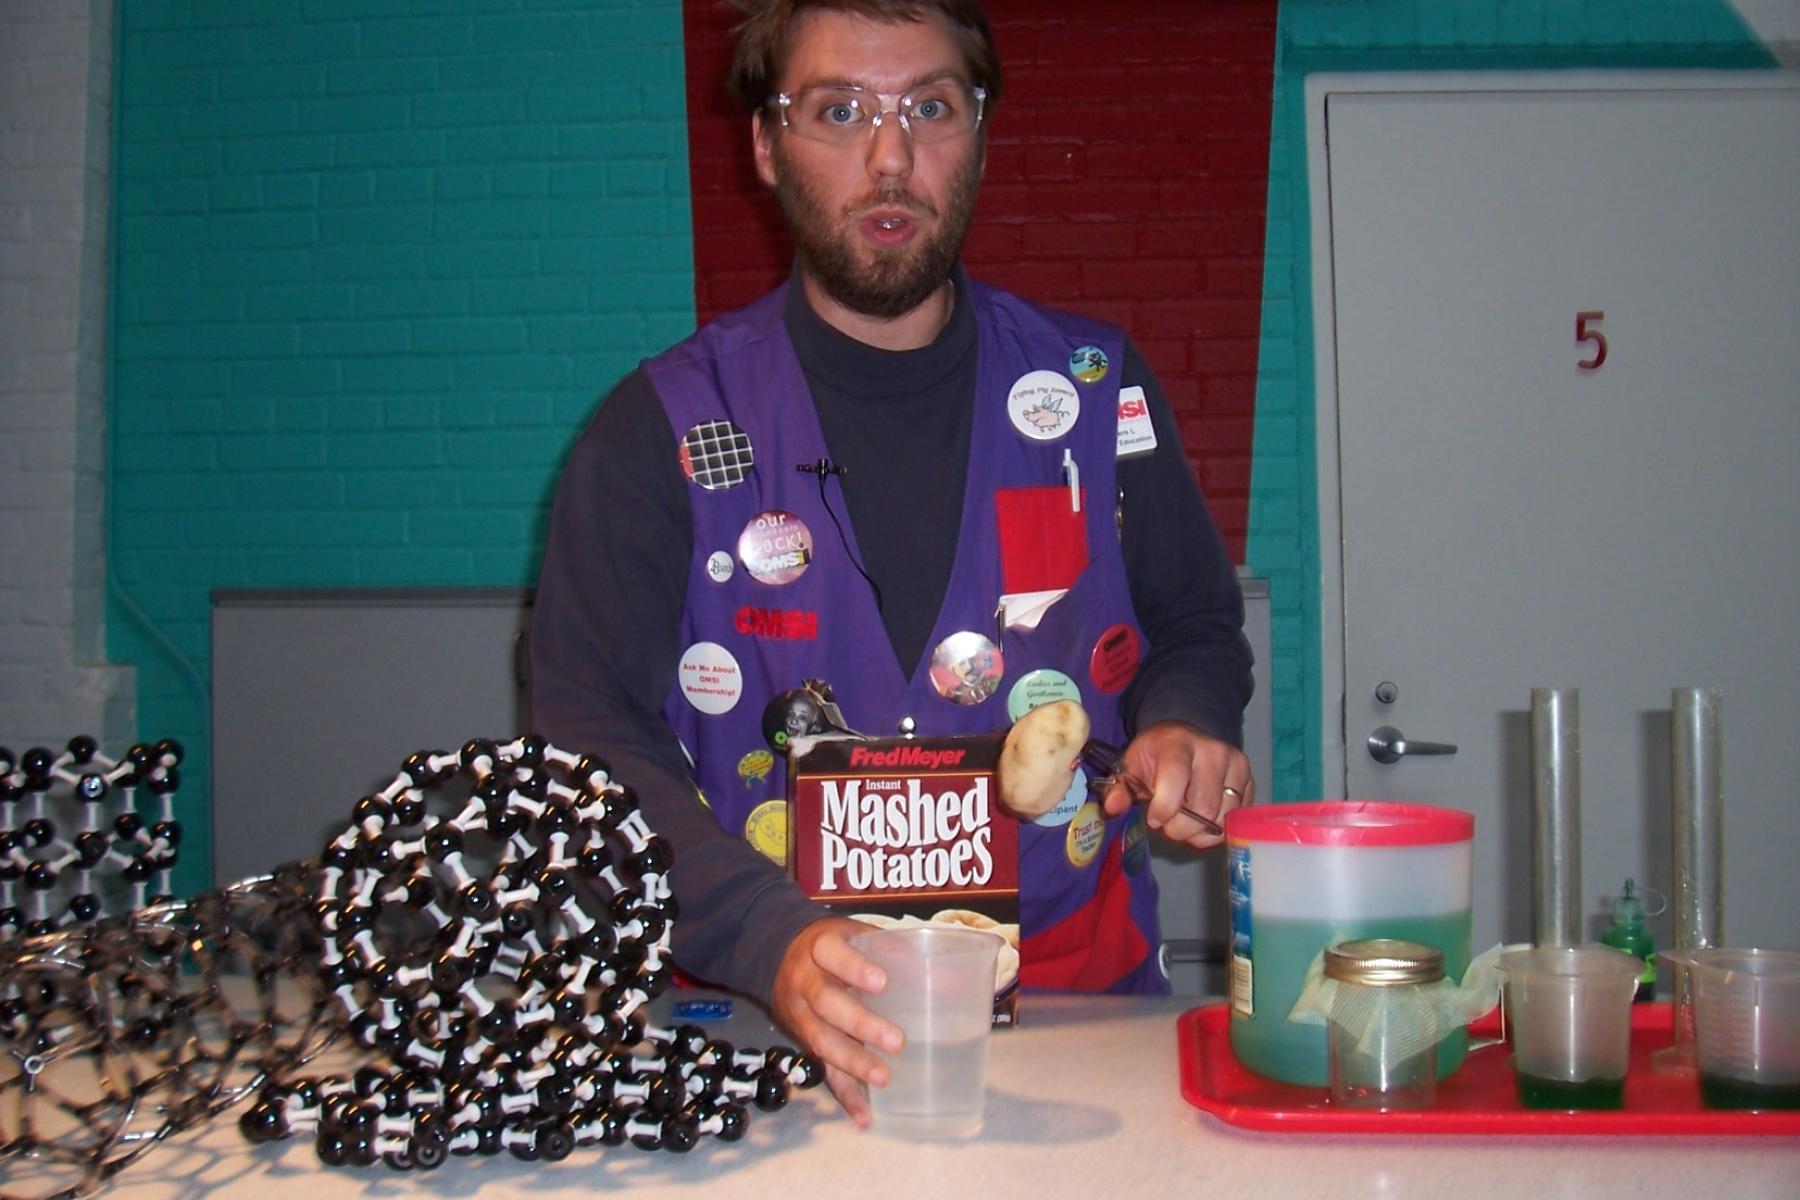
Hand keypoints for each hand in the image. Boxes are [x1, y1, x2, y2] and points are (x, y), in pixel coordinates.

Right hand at [769, 915, 902, 1125]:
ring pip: (822, 1040)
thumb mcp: (860, 936)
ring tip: (884, 1078)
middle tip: (897, 1041)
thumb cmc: (837, 948)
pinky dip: (845, 1095)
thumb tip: (956, 984)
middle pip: (826, 1002)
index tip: (881, 982)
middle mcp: (805, 981)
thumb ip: (900, 955)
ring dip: (853, 1063)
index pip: (831, 952)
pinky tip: (865, 1115)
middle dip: (860, 1023)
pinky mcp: (805, 1043)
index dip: (853, 967)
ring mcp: (801, 1014)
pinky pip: (823, 1070)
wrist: (779, 957)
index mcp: (821, 947)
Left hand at [1098, 720, 1252, 849]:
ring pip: (1222, 818)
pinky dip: (1217, 830)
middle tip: (1169, 825)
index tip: (1154, 819)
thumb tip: (1112, 808)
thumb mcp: (1132, 764)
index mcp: (1178, 744)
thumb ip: (1119, 787)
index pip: (1176, 781)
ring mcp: (1236, 766)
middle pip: (1203, 809)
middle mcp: (1213, 752)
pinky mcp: (1250, 782)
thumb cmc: (1157, 754)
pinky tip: (1203, 820)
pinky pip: (1236, 820)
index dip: (1163, 809)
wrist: (1188, 735)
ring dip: (1200, 832)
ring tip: (1186, 823)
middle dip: (1180, 828)